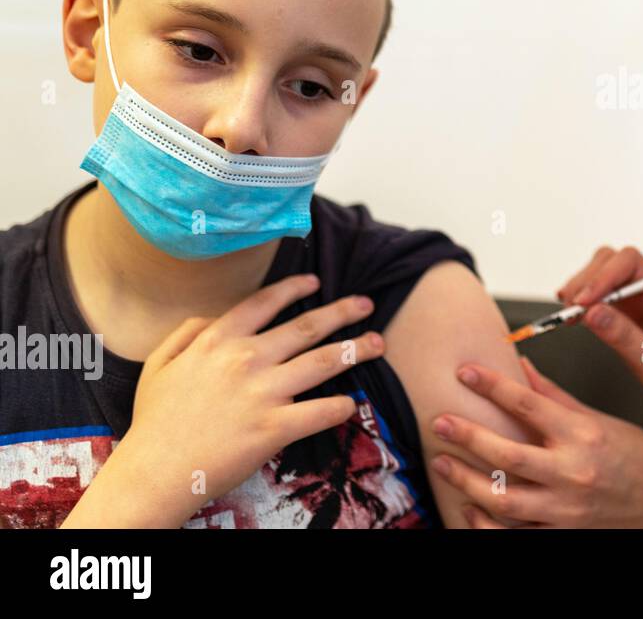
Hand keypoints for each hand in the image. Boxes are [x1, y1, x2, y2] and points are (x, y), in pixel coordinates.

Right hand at [65, 273, 383, 526]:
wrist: (153, 473)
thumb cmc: (154, 422)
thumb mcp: (158, 364)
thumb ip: (187, 333)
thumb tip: (213, 317)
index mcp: (217, 341)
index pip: (264, 303)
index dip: (294, 288)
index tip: (316, 282)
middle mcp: (246, 359)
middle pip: (306, 327)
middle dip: (342, 312)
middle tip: (366, 304)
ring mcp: (263, 393)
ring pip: (323, 362)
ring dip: (355, 349)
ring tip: (377, 342)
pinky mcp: (275, 428)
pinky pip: (320, 412)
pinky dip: (341, 406)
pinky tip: (352, 402)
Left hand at [429, 357, 642, 527]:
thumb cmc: (638, 459)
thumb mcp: (598, 419)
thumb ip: (554, 396)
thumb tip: (521, 367)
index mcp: (582, 436)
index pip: (528, 404)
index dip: (492, 386)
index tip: (466, 373)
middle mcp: (572, 473)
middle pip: (508, 454)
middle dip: (468, 437)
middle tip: (440, 423)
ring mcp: (565, 509)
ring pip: (504, 499)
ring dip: (467, 481)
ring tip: (444, 463)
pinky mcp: (562, 534)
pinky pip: (515, 533)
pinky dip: (487, 524)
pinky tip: (470, 508)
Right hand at [558, 246, 642, 420]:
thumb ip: (626, 338)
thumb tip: (593, 313)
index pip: (631, 263)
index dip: (603, 276)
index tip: (584, 302)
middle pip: (611, 261)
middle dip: (586, 281)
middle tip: (570, 311)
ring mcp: (636, 302)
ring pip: (600, 274)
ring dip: (580, 289)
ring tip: (568, 316)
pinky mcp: (624, 315)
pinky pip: (598, 297)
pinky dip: (581, 302)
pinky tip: (573, 317)